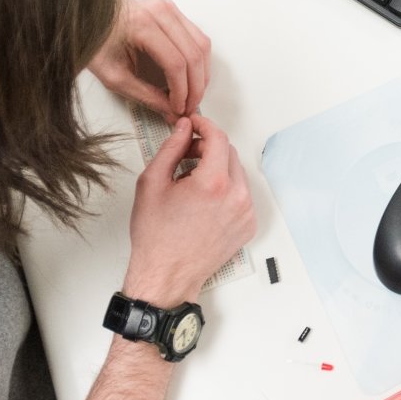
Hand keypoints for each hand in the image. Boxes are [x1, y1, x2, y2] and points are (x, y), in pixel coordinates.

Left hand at [89, 0, 210, 117]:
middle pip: (193, 54)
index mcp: (141, 25)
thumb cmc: (95, 43)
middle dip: (196, 86)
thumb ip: (145, 95)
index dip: (182, 91)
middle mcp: (159, 12)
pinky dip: (199, 60)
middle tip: (189, 106)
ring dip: (201, 74)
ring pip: (202, 45)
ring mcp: (168, 8)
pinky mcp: (172, 10)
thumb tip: (170, 111)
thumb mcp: (114, 76)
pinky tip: (191, 77)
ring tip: (192, 94)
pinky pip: (198, 37)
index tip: (178, 107)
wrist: (86, 18)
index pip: (176, 63)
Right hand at [122, 115, 254, 308]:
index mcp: (213, 184)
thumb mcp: (152, 183)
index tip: (193, 124)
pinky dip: (226, 189)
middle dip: (208, 147)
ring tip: (192, 183)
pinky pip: (241, 194)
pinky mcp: (248, 225)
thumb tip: (184, 128)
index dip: (203, 125)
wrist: (166, 275)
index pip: (218, 137)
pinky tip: (204, 202)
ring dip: (217, 168)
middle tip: (185, 156)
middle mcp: (236, 197)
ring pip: (236, 172)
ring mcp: (246, 213)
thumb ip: (171, 148)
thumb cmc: (156, 236)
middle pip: (229, 152)